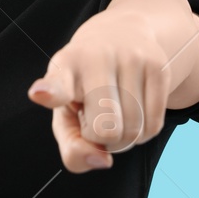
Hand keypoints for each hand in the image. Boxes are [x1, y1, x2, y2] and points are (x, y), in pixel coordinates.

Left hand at [27, 9, 182, 172]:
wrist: (121, 35)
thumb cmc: (84, 87)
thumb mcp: (67, 115)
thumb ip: (73, 148)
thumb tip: (103, 162)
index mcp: (64, 67)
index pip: (57, 84)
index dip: (51, 92)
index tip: (41, 94)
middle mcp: (96, 57)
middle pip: (105, 129)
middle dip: (102, 139)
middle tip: (96, 119)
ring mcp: (130, 58)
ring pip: (133, 131)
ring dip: (125, 139)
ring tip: (116, 113)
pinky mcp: (158, 66)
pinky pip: (154, 126)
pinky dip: (143, 134)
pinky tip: (134, 114)